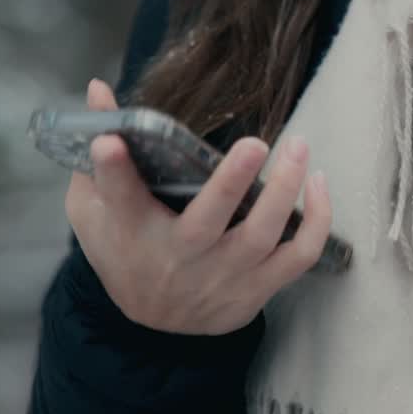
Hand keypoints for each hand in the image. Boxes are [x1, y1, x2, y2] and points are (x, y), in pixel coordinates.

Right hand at [64, 78, 331, 334]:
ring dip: (285, 191)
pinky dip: (317, 223)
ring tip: (298, 148)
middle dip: (231, 182)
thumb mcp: (94, 205)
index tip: (110, 143)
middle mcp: (179, 256)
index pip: (118, 196)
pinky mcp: (256, 289)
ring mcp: (222, 276)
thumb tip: (98, 88)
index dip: (113, 169)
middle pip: (206, 222)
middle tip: (255, 142)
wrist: (150, 325)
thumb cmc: (124, 248)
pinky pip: (298, 258)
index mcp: (132, 229)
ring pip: (261, 238)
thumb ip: (97, 151)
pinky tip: (318, 184)